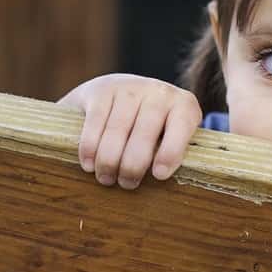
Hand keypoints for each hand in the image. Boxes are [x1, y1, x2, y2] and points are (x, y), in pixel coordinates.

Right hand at [58, 74, 201, 189]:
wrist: (117, 89)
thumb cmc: (148, 126)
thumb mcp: (168, 134)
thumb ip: (171, 153)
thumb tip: (162, 183)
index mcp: (183, 105)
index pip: (181, 126)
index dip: (171, 151)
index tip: (159, 175)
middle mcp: (158, 92)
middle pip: (144, 133)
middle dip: (133, 165)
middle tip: (127, 184)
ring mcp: (129, 87)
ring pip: (117, 131)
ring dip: (109, 160)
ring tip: (106, 178)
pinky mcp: (101, 90)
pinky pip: (95, 122)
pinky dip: (90, 147)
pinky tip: (89, 164)